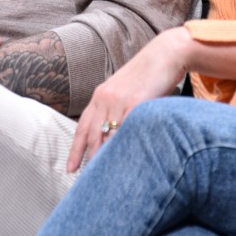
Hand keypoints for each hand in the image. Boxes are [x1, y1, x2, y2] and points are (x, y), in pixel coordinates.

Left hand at [67, 28, 190, 170]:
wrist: (165, 54)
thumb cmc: (148, 75)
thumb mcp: (125, 90)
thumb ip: (116, 108)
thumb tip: (113, 133)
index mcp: (100, 95)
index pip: (82, 127)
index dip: (75, 150)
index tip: (70, 169)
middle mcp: (106, 98)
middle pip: (92, 135)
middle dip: (88, 160)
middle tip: (86, 181)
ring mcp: (120, 100)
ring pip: (107, 136)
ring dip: (104, 158)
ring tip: (104, 180)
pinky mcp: (137, 102)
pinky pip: (127, 130)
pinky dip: (124, 147)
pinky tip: (124, 162)